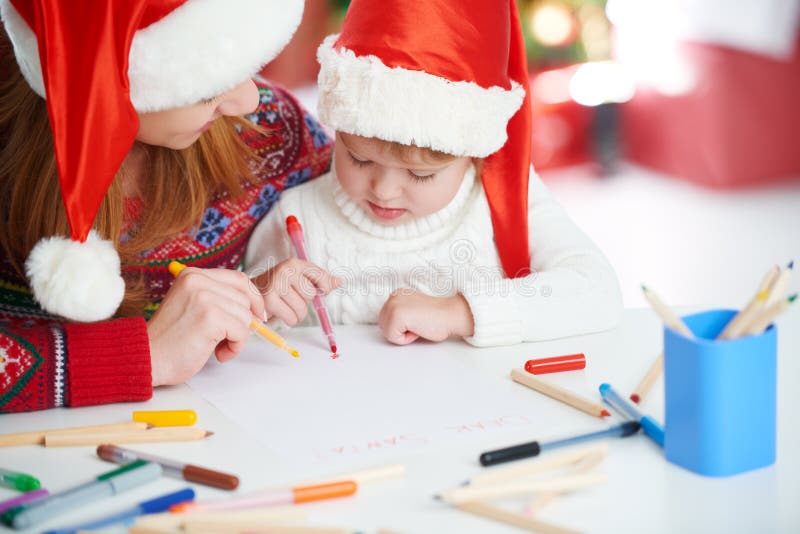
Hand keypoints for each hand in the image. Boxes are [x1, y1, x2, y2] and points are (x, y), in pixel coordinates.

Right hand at [147, 267, 264, 385]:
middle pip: (245, 298)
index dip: (253, 298)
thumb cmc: (170, 339)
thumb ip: (217, 299)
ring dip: (238, 337)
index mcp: (193, 275)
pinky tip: (218, 354)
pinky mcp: (210, 316)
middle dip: (244, 322)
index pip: (239, 279)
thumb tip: (255, 307)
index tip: (256, 316)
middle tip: (228, 339)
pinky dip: (235, 347)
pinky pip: (242, 331)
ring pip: (245, 315)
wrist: (146, 358)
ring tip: (217, 348)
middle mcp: (198, 280)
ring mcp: (204, 297)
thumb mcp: (192, 306)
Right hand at [252, 258, 340, 325]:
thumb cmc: (278, 288)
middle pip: (311, 295)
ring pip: (301, 309)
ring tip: (285, 307)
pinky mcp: (268, 299)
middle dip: (304, 303)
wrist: (249, 294)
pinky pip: (291, 317)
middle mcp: (285, 270)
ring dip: (296, 314)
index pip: (320, 275)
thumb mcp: (299, 279)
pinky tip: (280, 313)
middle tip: (291, 299)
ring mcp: (276, 284)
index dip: (325, 287)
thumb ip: (319, 280)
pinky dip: (289, 320)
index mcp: (295, 263)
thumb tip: (340, 282)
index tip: (322, 291)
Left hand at [378, 290, 474, 344]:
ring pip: (387, 332)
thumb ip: (400, 314)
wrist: (450, 315)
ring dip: (403, 335)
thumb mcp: (412, 310)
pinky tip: (418, 329)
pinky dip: (406, 339)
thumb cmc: (437, 317)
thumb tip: (390, 326)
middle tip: (418, 324)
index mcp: (396, 294)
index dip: (402, 327)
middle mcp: (392, 297)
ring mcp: (393, 305)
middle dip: (400, 331)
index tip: (417, 320)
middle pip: (383, 326)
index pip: (386, 319)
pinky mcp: (397, 316)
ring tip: (418, 326)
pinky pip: (393, 338)